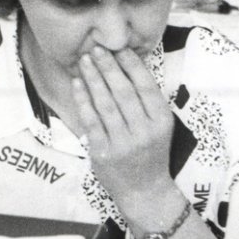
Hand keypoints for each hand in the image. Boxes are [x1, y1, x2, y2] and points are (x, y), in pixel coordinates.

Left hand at [72, 45, 173, 223]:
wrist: (144, 190)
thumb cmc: (151, 153)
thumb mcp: (160, 127)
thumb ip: (147, 101)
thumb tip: (126, 65)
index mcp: (161, 121)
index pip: (145, 85)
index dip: (131, 64)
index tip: (119, 48)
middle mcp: (144, 132)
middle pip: (123, 91)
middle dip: (108, 67)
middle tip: (96, 48)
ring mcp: (123, 143)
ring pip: (105, 104)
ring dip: (93, 79)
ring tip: (84, 61)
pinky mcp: (104, 152)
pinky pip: (90, 120)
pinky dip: (83, 100)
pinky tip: (77, 84)